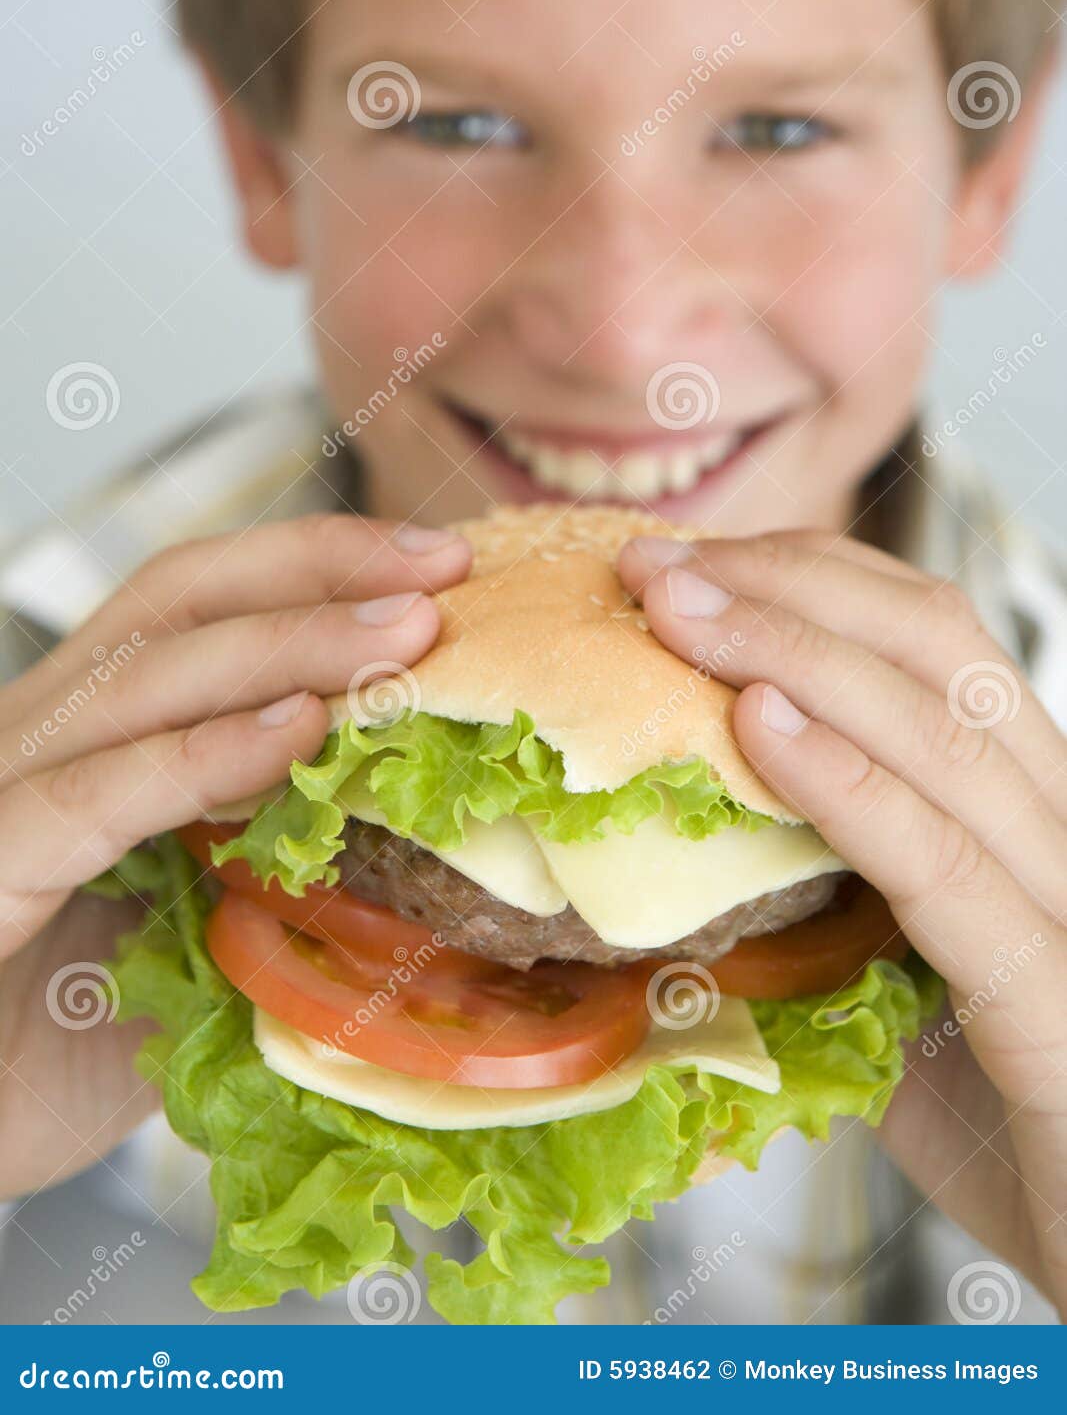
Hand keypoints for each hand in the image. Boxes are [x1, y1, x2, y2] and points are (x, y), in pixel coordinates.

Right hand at [0, 514, 470, 1198]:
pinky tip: (295, 732)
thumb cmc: (67, 1044)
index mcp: (94, 730)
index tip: (442, 562)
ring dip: (285, 647)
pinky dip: (198, 757)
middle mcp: (41, 735)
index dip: (315, 564)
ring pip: (144, 679)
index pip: (200, 600)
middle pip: (176, 602)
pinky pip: (94, 797)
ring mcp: (2, 790)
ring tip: (400, 639)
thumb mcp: (202, 934)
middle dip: (318, 575)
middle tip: (444, 573)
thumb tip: (433, 839)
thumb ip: (282, 870)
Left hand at [618, 528, 1066, 1314]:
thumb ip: (820, 902)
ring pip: (942, 732)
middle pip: (936, 647)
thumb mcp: (894, 985)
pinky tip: (759, 729)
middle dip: (784, 585)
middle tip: (649, 565)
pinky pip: (946, 869)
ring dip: (793, 650)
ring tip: (675, 610)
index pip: (928, 636)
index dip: (806, 577)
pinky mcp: (1056, 999)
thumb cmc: (1000, 1124)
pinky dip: (848, 784)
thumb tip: (674, 853)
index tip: (684, 563)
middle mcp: (1060, 826)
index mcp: (1023, 806)